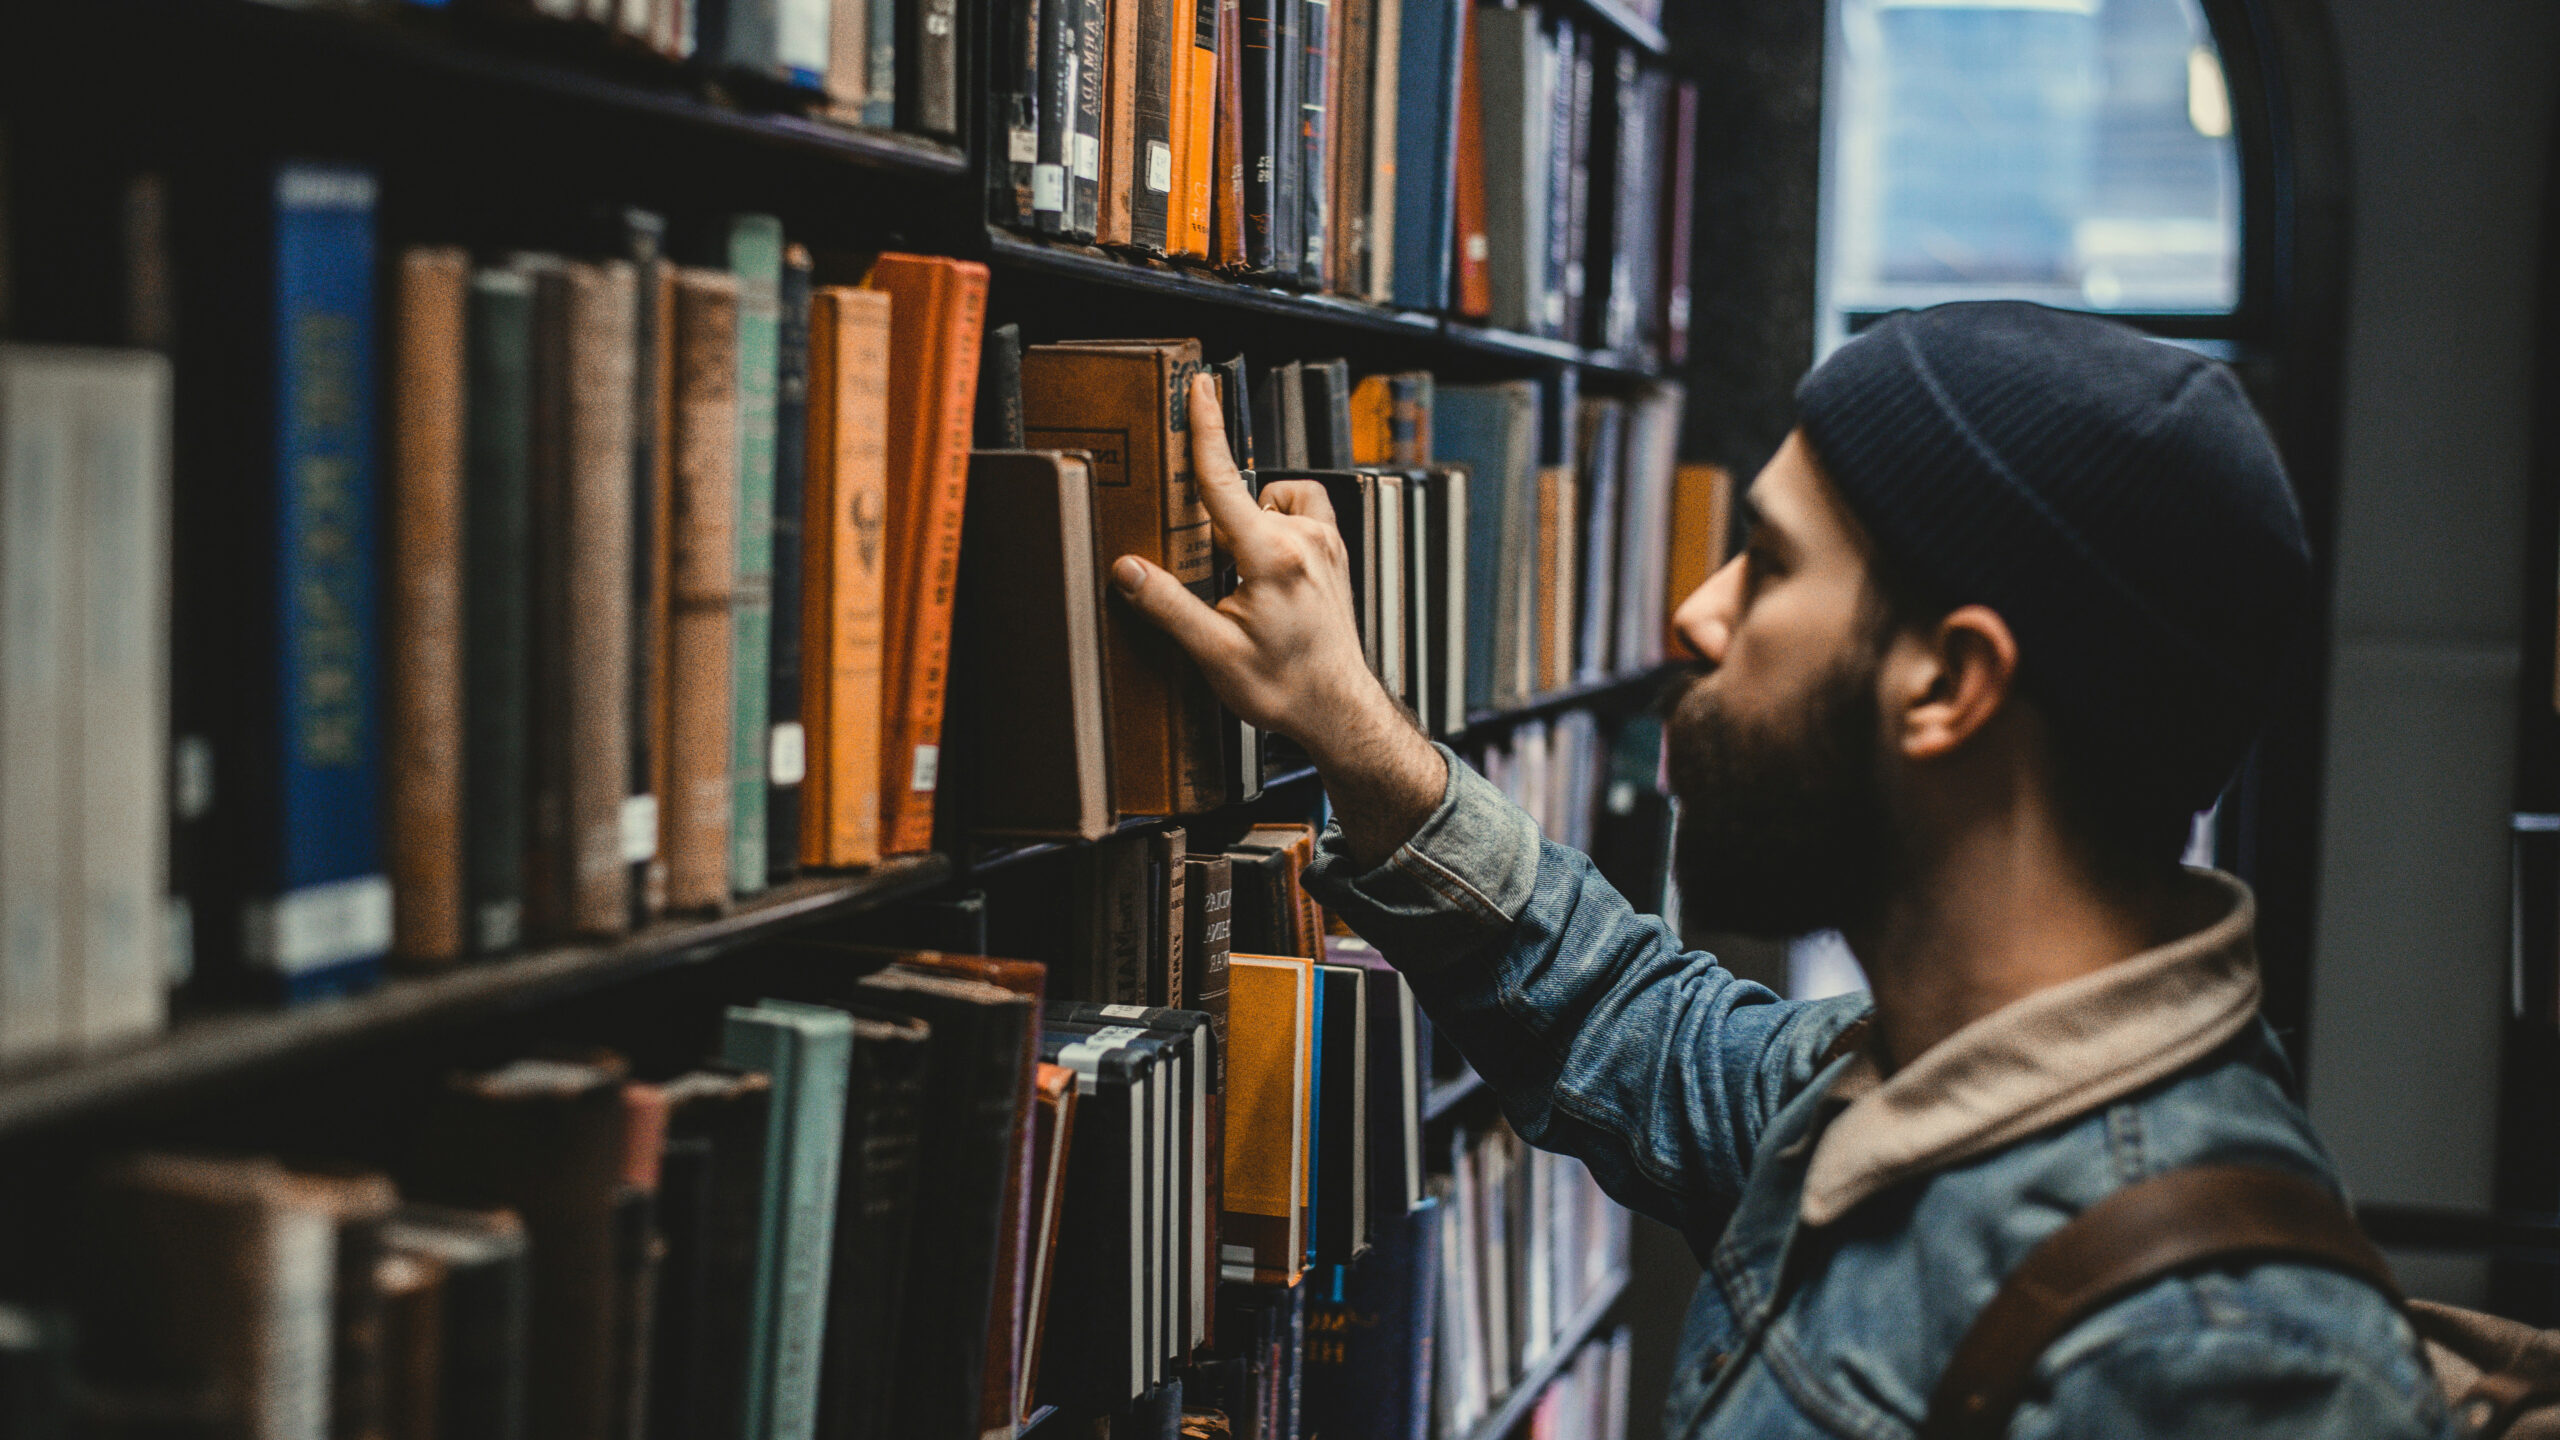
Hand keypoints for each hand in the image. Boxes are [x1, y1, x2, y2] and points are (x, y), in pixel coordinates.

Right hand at [1111, 373, 1444, 863]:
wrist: (1337, 709)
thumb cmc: (1283, 686)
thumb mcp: (1213, 654)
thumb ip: (1167, 605)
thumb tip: (1125, 570)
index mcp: (1271, 557)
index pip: (1224, 481)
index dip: (1206, 429)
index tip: (1198, 386)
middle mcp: (1305, 539)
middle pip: (1240, 500)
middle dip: (1216, 531)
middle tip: (1219, 588)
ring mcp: (1326, 543)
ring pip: (1269, 504)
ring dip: (1248, 527)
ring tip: (1245, 584)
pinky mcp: (1336, 550)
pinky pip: (1298, 512)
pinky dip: (1277, 526)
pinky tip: (1268, 568)